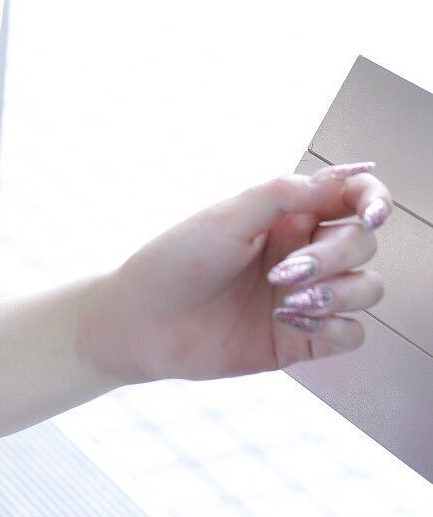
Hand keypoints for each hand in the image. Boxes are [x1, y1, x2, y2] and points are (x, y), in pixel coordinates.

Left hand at [101, 164, 390, 382]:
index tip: (371, 215)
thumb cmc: (173, 262)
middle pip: (362, 244)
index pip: (351, 197)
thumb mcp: (225, 218)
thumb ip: (283, 194)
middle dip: (335, 256)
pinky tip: (292, 322)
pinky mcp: (303, 339)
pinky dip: (335, 328)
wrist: (142, 322)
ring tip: (288, 300)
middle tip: (284, 272)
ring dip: (339, 293)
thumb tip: (341, 177)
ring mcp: (306, 296)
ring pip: (367, 288)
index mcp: (286, 215)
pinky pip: (353, 334)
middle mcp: (303, 251)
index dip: (374, 199)